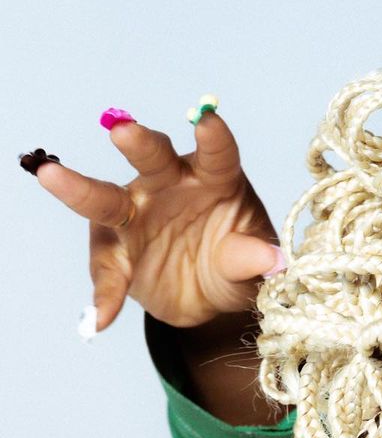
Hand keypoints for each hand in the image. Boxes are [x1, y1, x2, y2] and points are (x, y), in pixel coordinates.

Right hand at [29, 108, 281, 331]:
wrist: (211, 298)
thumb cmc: (238, 263)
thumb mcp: (251, 266)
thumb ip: (253, 259)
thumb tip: (271, 261)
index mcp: (215, 179)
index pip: (216, 154)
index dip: (213, 137)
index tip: (208, 122)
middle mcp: (171, 184)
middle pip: (152, 159)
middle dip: (138, 143)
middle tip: (122, 131)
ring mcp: (137, 212)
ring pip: (107, 198)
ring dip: (81, 189)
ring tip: (53, 177)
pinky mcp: (116, 247)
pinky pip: (108, 269)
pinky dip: (106, 293)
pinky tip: (102, 316)